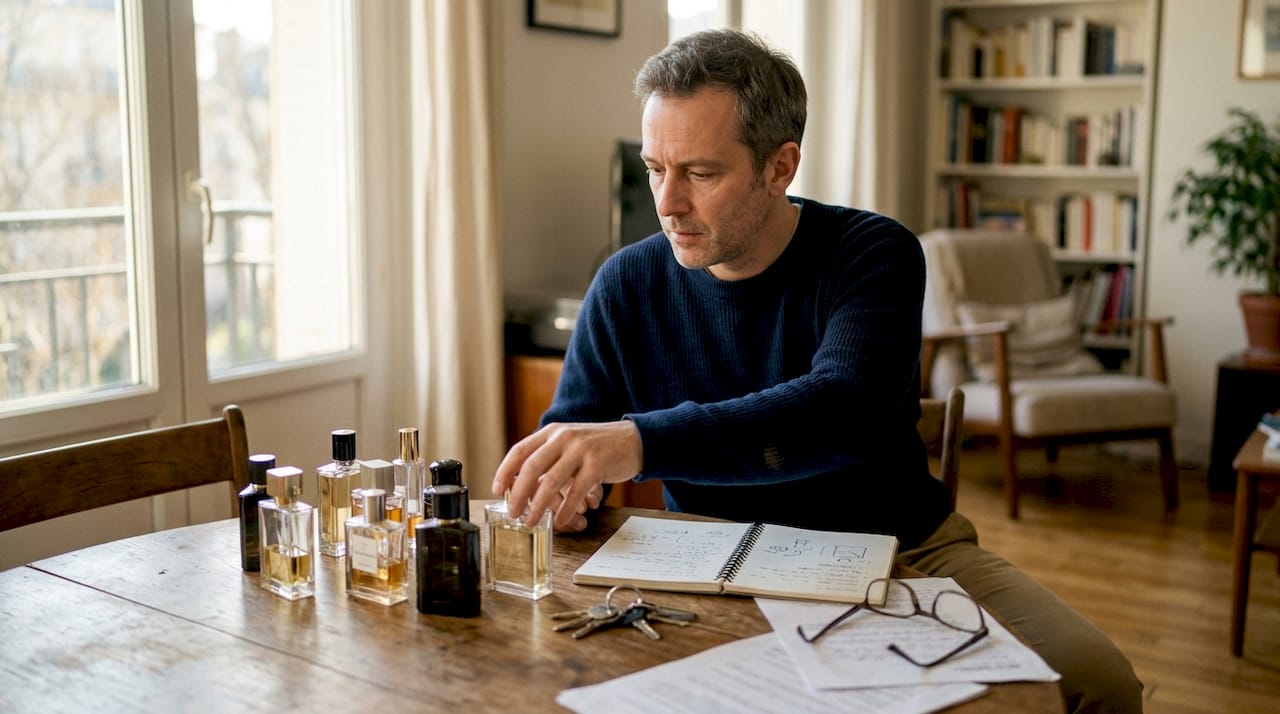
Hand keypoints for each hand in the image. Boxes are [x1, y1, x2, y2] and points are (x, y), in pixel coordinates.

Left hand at [491, 421, 641, 529]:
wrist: (634, 440)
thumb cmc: (597, 447)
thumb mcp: (569, 443)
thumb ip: (548, 457)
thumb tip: (523, 485)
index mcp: (552, 432)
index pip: (520, 451)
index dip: (504, 471)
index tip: (497, 490)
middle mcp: (563, 437)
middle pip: (531, 467)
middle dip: (517, 493)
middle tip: (512, 512)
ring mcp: (580, 450)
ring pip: (551, 481)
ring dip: (538, 505)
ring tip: (531, 521)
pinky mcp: (597, 464)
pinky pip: (575, 492)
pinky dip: (565, 510)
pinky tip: (559, 521)